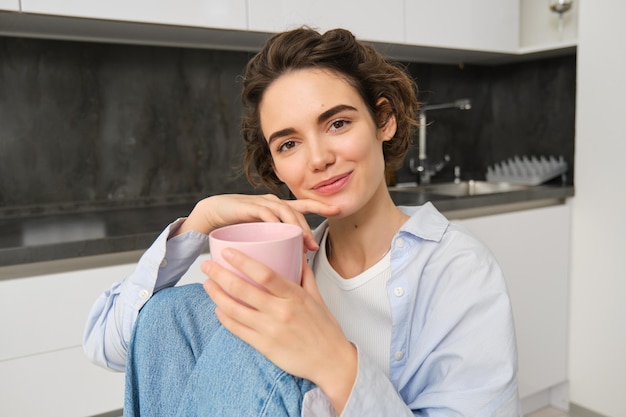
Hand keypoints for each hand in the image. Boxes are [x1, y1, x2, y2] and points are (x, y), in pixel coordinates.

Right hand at [174, 194, 339, 250]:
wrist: (208, 215)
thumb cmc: (234, 227)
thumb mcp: (258, 236)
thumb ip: (273, 244)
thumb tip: (289, 263)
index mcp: (276, 208)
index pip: (303, 205)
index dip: (321, 205)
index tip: (339, 209)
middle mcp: (271, 202)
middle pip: (297, 211)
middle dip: (308, 227)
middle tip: (314, 246)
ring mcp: (260, 203)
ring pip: (285, 212)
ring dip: (296, 227)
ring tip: (302, 243)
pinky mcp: (248, 206)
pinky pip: (266, 213)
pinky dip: (276, 223)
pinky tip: (281, 233)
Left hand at [202, 249, 356, 414]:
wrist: (331, 362)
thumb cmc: (325, 329)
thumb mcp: (318, 297)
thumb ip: (305, 275)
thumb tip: (297, 254)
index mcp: (294, 296)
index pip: (264, 273)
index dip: (242, 261)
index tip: (227, 252)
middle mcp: (280, 311)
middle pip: (242, 289)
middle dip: (220, 275)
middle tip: (207, 265)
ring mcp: (270, 330)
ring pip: (235, 309)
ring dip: (217, 295)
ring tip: (207, 284)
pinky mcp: (264, 346)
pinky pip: (238, 330)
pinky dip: (224, 318)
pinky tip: (218, 309)